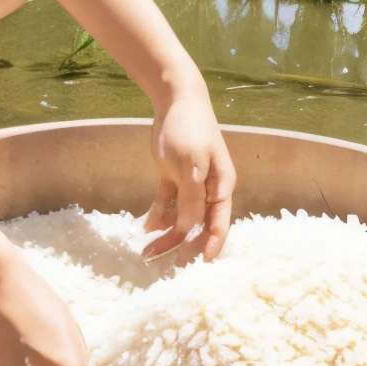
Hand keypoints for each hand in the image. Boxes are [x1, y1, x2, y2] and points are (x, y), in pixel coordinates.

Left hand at [143, 89, 235, 261]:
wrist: (176, 99)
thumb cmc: (189, 129)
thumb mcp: (190, 164)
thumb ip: (191, 197)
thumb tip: (188, 228)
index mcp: (221, 186)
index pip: (219, 223)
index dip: (210, 245)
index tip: (199, 265)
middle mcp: (208, 189)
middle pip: (198, 225)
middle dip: (183, 245)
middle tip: (165, 266)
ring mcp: (190, 183)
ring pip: (180, 217)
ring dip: (166, 234)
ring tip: (146, 253)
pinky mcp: (173, 176)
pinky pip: (166, 202)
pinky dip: (157, 215)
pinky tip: (145, 228)